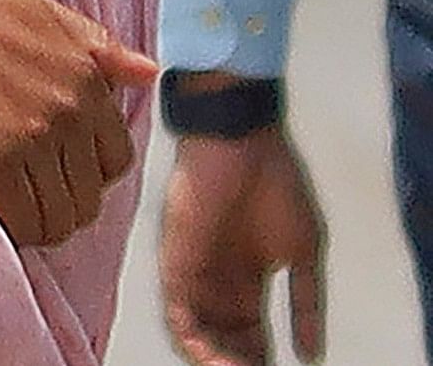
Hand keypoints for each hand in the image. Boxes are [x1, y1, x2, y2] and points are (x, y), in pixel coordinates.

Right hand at [0, 0, 153, 247]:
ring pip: (61, 215)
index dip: (85, 169)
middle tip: (22, 192)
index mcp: (83, 74)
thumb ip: (90, 39)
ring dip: (37, 220)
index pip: (116, 155)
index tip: (51, 167)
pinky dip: (12, 229)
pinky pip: (25, 221)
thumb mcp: (28, 4)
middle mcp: (69, 109)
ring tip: (6, 207)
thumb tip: (148, 72)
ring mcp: (34, 138)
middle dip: (61, 199)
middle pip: (90, 193)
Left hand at [161, 128, 328, 363]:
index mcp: (244, 277)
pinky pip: (177, 313)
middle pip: (222, 339)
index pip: (247, 333)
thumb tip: (311, 354)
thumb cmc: (276, 185)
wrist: (242, 143)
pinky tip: (210, 358)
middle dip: (238, 361)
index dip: (258, 358)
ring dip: (216, 357)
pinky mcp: (175, 261)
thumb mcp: (303, 253)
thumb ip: (305, 305)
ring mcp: (193, 272)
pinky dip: (192, 341)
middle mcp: (215, 280)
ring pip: (197, 332)